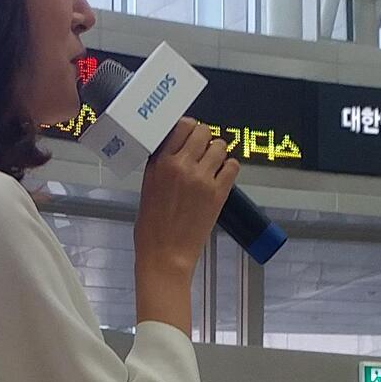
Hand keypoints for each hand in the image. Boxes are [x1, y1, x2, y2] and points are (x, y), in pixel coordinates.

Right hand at [133, 119, 239, 323]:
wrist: (165, 255)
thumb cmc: (152, 227)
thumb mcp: (148, 187)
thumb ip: (161, 163)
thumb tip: (176, 146)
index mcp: (160, 162)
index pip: (182, 126)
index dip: (190, 129)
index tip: (190, 137)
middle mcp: (181, 166)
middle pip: (204, 131)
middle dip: (205, 139)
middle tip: (203, 153)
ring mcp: (201, 178)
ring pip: (221, 146)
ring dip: (218, 154)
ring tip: (212, 167)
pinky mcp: (218, 193)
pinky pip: (232, 165)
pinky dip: (229, 168)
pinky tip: (220, 177)